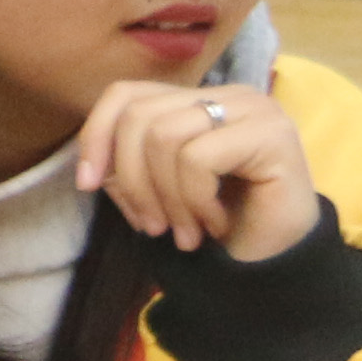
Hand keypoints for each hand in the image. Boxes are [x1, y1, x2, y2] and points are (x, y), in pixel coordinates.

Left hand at [73, 76, 323, 260]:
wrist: (275, 266)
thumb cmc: (218, 226)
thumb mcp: (157, 190)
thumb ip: (125, 166)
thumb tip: (93, 165)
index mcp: (198, 100)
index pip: (126, 94)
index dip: (96, 135)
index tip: (86, 183)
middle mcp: (228, 95)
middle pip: (140, 116)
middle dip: (132, 179)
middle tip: (152, 227)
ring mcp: (254, 109)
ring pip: (165, 136)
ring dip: (167, 199)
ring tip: (185, 233)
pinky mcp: (272, 134)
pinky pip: (198, 159)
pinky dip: (196, 201)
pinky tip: (216, 224)